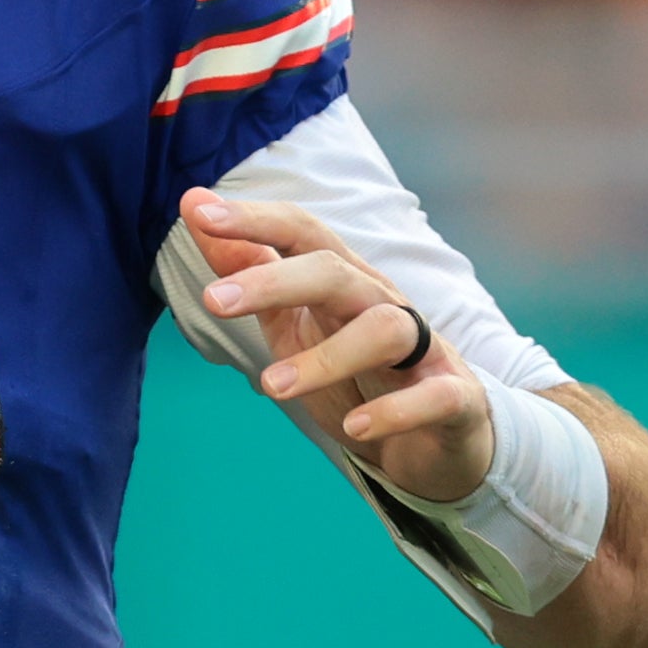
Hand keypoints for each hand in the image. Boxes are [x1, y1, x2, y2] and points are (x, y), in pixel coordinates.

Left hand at [183, 185, 494, 504]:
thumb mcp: (291, 321)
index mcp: (343, 282)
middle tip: (213, 302)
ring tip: (273, 387)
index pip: (302, 233)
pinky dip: (396, 411)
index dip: (254, 220)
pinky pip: (434, 396)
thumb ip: (246, 267)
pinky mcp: (454, 397)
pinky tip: (357, 427)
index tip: (200, 213)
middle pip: (335, 272)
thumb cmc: (355, 373)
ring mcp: (424, 349)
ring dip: (326, 357)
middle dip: (274, 282)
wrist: (431, 442)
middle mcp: (383, 303)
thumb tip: (193, 205)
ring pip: (384, 329)